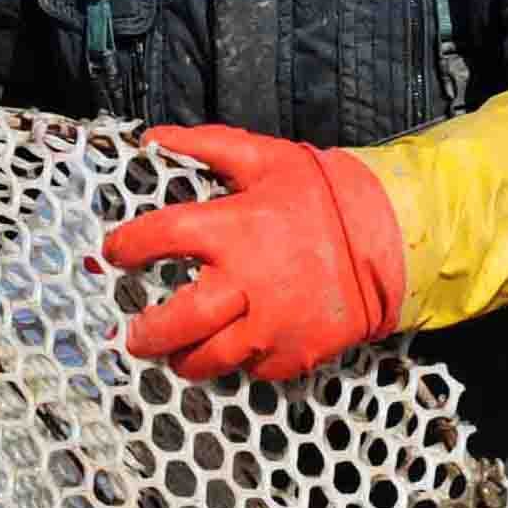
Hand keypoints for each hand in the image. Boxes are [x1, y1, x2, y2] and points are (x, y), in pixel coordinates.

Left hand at [99, 122, 409, 380]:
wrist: (392, 239)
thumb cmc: (325, 196)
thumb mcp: (267, 158)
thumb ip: (208, 146)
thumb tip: (155, 138)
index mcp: (235, 229)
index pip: (160, 237)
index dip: (128, 245)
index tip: (115, 252)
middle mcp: (248, 283)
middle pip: (178, 321)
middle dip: (146, 333)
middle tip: (135, 334)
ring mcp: (273, 324)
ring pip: (210, 359)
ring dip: (184, 360)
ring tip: (174, 354)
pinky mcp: (296, 352)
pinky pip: (252, 369)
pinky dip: (238, 362)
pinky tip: (232, 349)